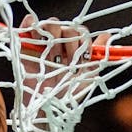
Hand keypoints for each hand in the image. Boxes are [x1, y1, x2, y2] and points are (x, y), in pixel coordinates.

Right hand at [13, 15, 106, 131]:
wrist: (49, 109)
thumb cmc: (68, 95)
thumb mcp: (87, 76)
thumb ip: (97, 57)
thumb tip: (106, 35)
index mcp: (73, 51)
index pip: (80, 33)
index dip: (82, 42)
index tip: (81, 59)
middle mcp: (59, 46)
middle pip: (66, 27)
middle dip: (69, 42)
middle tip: (66, 61)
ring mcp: (42, 45)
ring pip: (49, 24)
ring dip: (53, 34)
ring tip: (52, 53)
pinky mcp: (26, 47)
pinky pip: (27, 25)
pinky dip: (30, 23)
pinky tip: (35, 33)